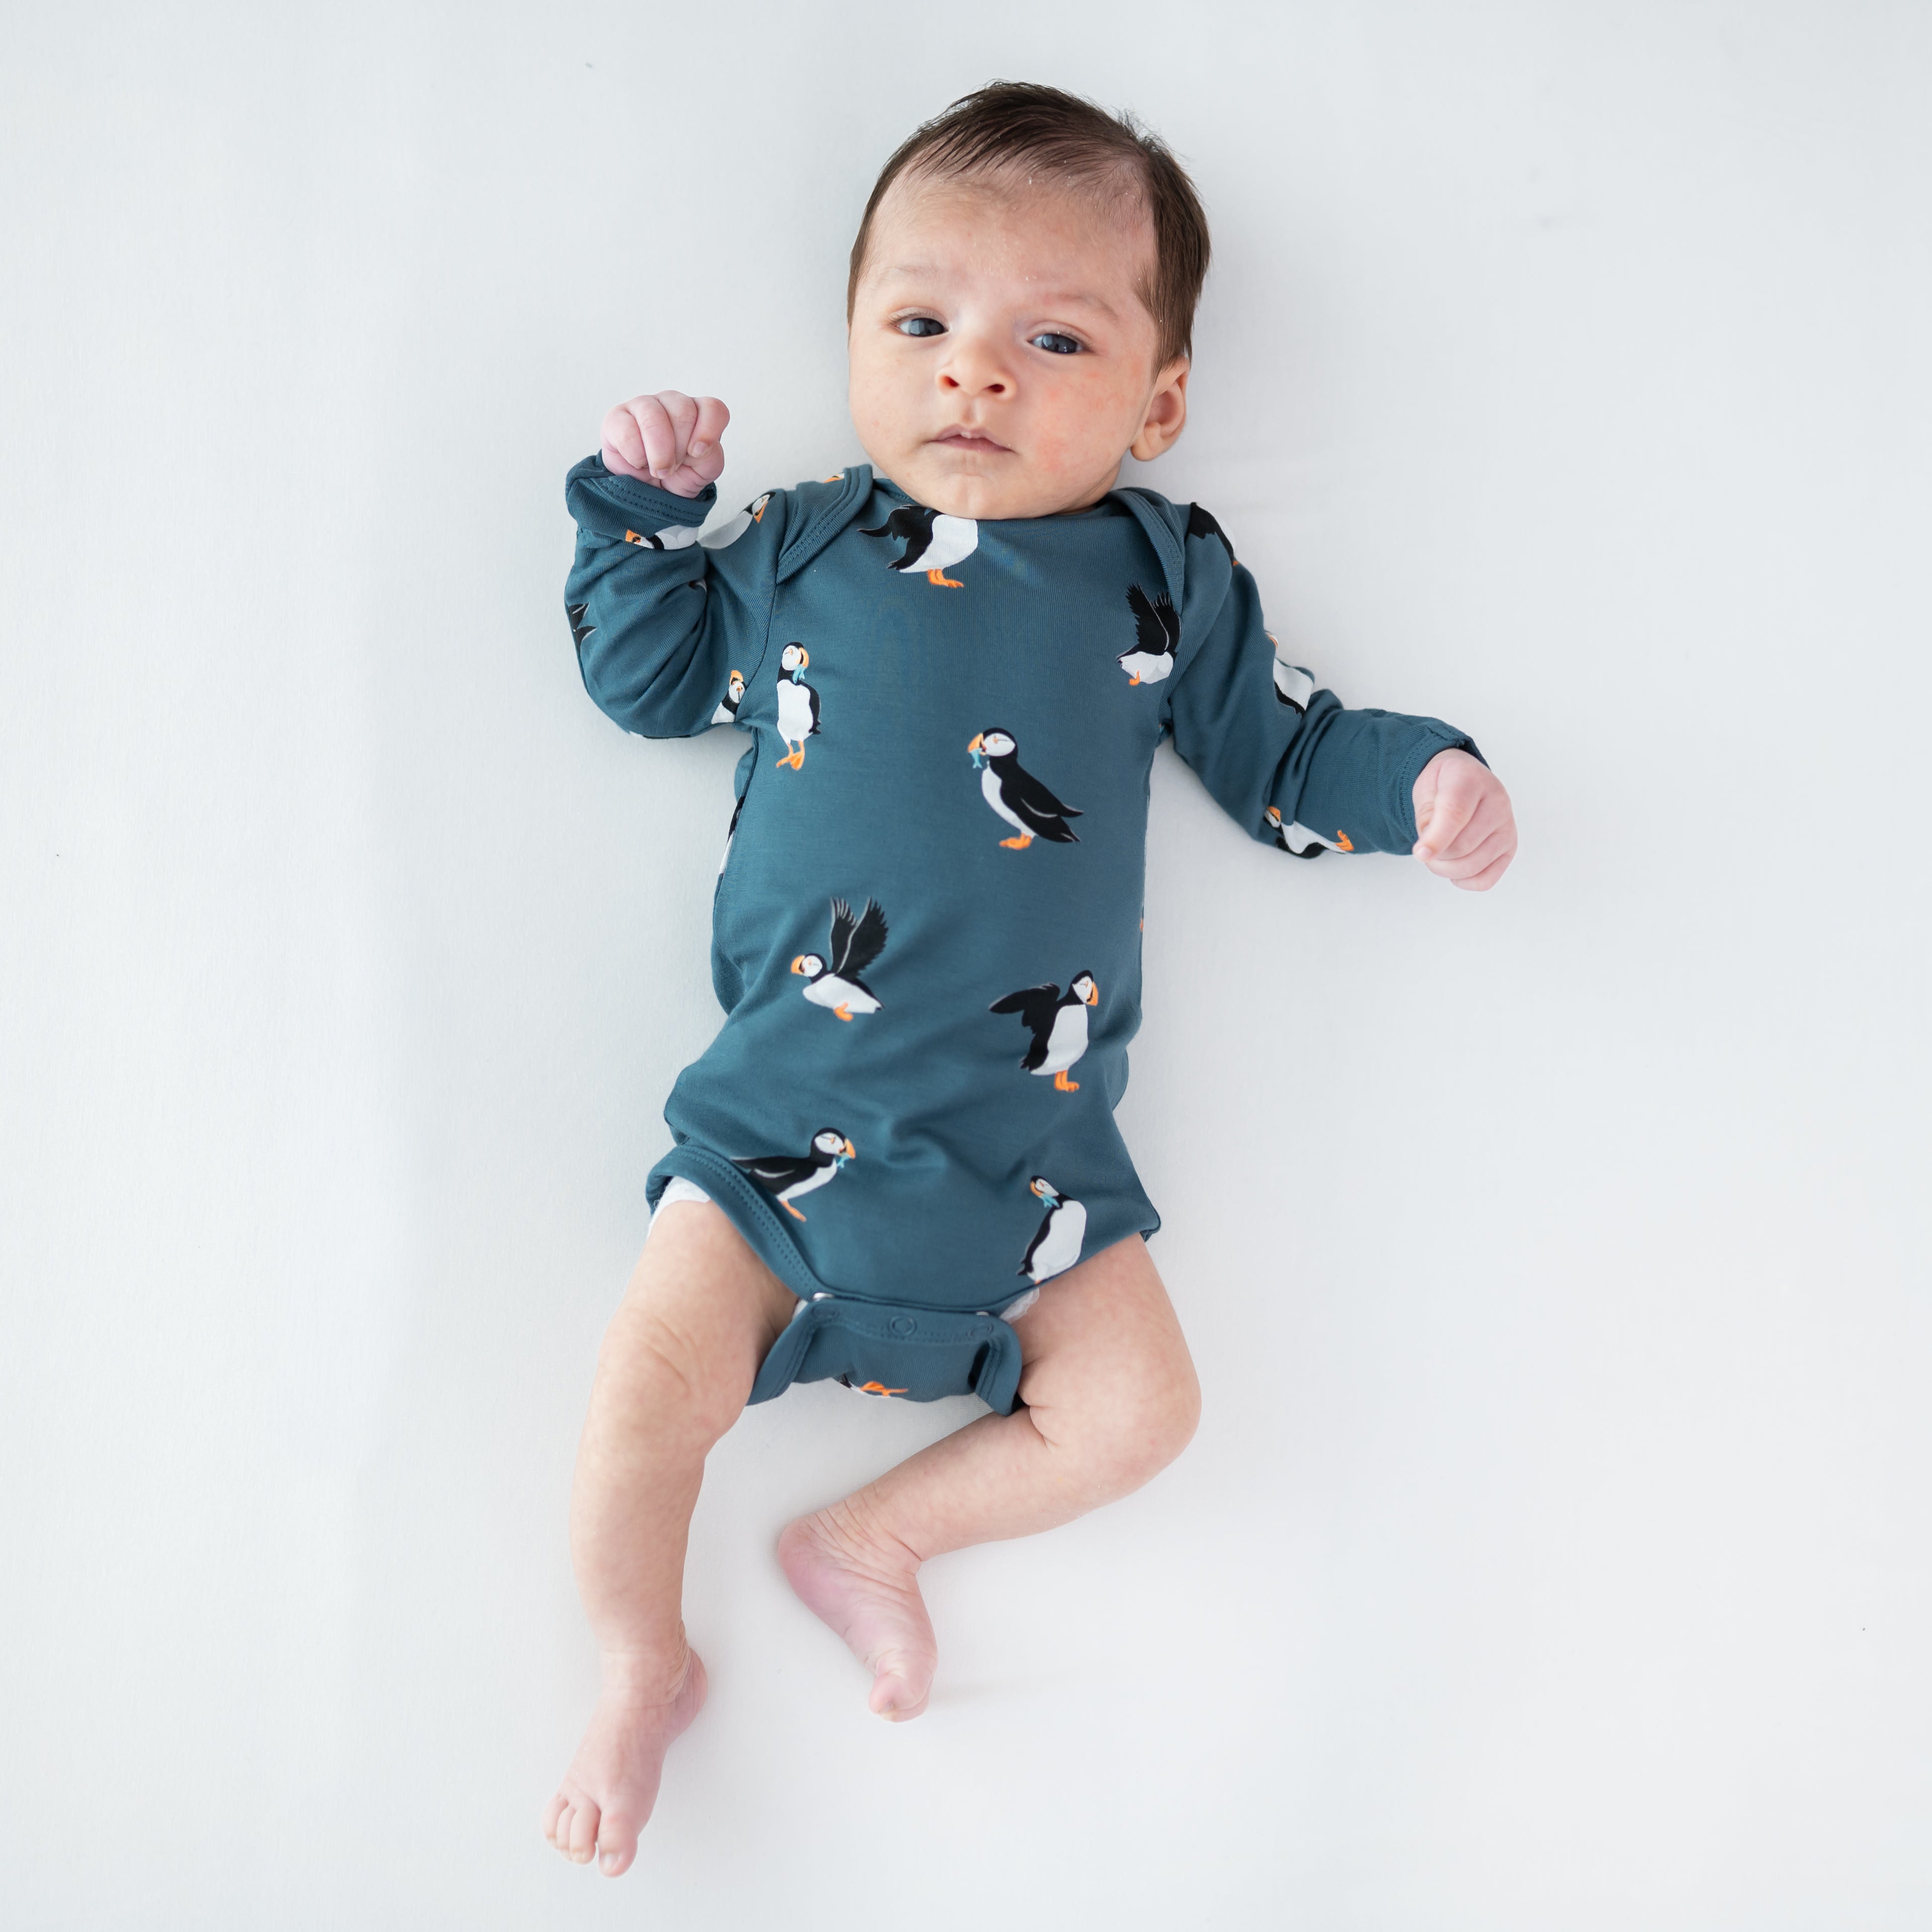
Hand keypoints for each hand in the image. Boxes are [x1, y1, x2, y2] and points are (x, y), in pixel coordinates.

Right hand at [601, 391, 728, 497]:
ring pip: (654, 418)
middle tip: (673, 467)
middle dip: (679, 449)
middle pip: (683, 412)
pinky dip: (636, 456)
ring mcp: (644, 405)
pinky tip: (638, 462)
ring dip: (659, 454)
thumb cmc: (677, 475)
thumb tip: (697, 447)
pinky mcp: (617, 417)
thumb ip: (711, 456)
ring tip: (657, 469)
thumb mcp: (703, 472)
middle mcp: (672, 402)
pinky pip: (628, 432)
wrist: (646, 491)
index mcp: (698, 412)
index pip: (712, 408)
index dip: (708, 431)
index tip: (697, 453)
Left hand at [1412, 748, 1515, 889]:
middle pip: (1460, 847)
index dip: (1436, 838)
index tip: (1420, 854)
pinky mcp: (1509, 848)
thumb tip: (1428, 851)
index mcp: (1471, 779)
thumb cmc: (1442, 787)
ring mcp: (1507, 827)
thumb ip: (1425, 818)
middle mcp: (1498, 802)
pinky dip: (1463, 880)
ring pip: (1471, 867)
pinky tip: (1455, 864)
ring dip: (1445, 869)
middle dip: (1435, 854)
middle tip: (1425, 846)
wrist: (1464, 781)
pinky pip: (1484, 880)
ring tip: (1439, 853)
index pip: (1455, 814)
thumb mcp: (1425, 790)